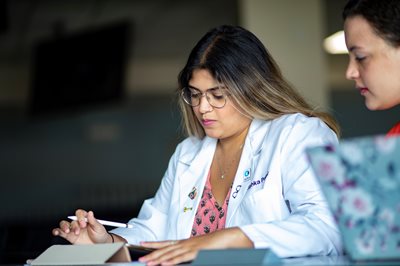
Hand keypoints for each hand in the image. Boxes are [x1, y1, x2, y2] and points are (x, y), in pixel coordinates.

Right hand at [52, 209, 109, 243]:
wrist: (99, 244)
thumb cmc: (99, 234)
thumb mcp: (98, 227)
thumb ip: (93, 220)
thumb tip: (90, 213)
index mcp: (85, 219)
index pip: (79, 213)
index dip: (80, 217)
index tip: (83, 223)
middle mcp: (78, 223)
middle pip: (72, 220)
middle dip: (74, 225)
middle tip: (78, 231)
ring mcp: (73, 229)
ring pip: (64, 224)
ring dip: (64, 227)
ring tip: (68, 231)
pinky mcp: (69, 236)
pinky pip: (61, 232)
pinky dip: (57, 231)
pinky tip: (57, 232)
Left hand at [138, 227, 252, 264]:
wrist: (228, 237)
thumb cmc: (215, 243)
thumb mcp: (200, 249)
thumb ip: (190, 253)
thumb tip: (183, 257)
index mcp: (185, 242)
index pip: (166, 242)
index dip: (154, 244)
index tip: (143, 244)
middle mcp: (185, 243)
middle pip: (165, 249)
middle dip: (152, 254)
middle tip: (140, 259)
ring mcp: (190, 247)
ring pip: (170, 254)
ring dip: (158, 259)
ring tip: (147, 262)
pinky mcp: (196, 252)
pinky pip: (182, 258)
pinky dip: (172, 261)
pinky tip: (164, 264)